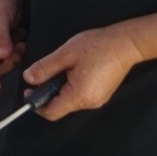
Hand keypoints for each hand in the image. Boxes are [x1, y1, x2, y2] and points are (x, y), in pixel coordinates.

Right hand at [0, 0, 25, 85]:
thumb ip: (0, 38)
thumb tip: (2, 56)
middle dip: (5, 62)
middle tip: (17, 51)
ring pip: (3, 61)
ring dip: (13, 55)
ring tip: (20, 41)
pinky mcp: (4, 42)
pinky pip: (11, 54)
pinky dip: (18, 49)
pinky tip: (20, 36)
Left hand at [22, 24, 145, 121]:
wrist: (127, 43)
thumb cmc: (99, 46)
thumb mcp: (65, 54)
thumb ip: (44, 68)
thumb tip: (29, 78)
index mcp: (79, 95)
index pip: (50, 112)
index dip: (36, 102)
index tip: (30, 89)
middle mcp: (89, 103)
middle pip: (59, 107)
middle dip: (48, 92)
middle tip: (47, 73)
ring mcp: (97, 100)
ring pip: (68, 101)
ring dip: (59, 88)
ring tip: (64, 69)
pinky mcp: (101, 95)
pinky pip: (79, 96)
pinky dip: (70, 87)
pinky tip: (74, 71)